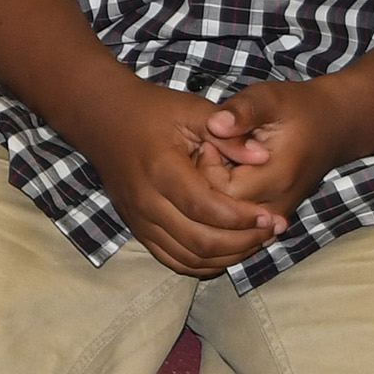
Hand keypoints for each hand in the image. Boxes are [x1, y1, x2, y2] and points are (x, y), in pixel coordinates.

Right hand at [67, 71, 285, 278]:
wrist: (103, 119)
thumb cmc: (151, 110)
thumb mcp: (192, 110)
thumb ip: (229, 136)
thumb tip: (263, 158)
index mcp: (162, 169)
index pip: (207, 209)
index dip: (242, 218)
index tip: (269, 216)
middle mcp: (147, 201)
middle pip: (200, 242)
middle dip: (243, 242)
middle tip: (271, 231)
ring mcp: (139, 219)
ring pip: (188, 258)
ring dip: (227, 257)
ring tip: (256, 242)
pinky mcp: (137, 228)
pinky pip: (173, 260)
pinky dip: (203, 263)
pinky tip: (228, 251)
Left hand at [196, 76, 352, 227]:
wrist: (334, 126)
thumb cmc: (297, 108)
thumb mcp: (269, 98)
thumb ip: (242, 111)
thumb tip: (214, 124)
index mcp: (277, 176)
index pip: (222, 192)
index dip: (206, 167)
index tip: (209, 140)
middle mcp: (279, 205)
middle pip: (223, 212)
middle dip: (207, 183)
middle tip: (210, 152)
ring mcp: (278, 217)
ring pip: (231, 224)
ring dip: (216, 197)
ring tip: (220, 164)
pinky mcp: (276, 220)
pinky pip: (241, 226)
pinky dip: (227, 206)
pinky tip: (228, 177)